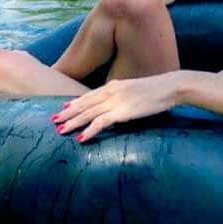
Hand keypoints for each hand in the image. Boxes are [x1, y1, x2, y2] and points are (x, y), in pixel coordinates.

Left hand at [51, 72, 181, 142]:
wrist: (169, 86)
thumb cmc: (156, 90)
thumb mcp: (135, 90)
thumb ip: (123, 97)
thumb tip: (116, 108)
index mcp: (114, 85)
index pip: (89, 95)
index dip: (74, 103)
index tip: (62, 108)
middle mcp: (111, 91)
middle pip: (84, 104)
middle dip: (68, 113)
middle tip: (53, 120)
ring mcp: (116, 101)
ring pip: (88, 113)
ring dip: (73, 122)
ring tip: (61, 130)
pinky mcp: (123, 111)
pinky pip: (101, 122)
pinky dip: (90, 130)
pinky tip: (81, 138)